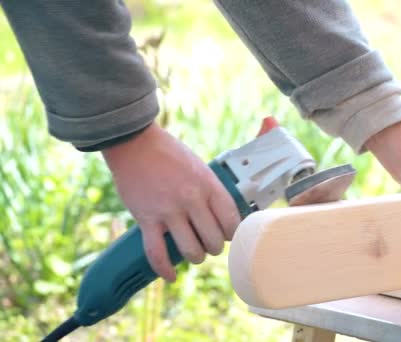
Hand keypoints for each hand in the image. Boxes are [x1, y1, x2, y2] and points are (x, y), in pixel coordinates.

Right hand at [102, 122, 239, 281]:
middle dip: (214, 247)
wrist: (134, 143)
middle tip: (210, 245)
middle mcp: (191, 199)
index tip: (229, 235)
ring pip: (191, 250)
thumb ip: (210, 190)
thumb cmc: (169, 153)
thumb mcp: (199, 167)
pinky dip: (165, 269)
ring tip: (194, 254)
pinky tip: (171, 276)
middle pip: (213, 240)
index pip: (231, 220)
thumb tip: (221, 215)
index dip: (232, 233)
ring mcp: (169, 211)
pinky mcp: (146, 219)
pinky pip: (157, 254)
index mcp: (208, 184)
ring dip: (195, 257)